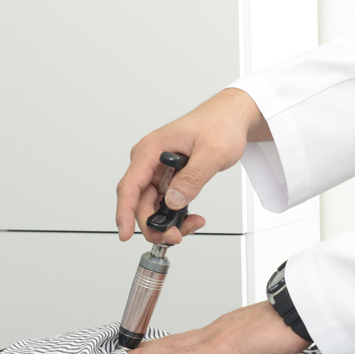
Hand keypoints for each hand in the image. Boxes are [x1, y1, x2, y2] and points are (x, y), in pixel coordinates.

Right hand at [117, 88, 271, 243]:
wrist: (230, 117)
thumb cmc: (220, 125)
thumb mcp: (212, 152)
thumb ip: (192, 178)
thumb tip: (173, 201)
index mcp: (151, 149)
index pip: (130, 186)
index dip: (124, 213)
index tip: (124, 234)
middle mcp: (149, 160)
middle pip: (139, 202)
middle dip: (155, 224)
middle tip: (177, 236)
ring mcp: (157, 169)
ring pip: (151, 206)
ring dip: (167, 222)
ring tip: (192, 224)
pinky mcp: (167, 176)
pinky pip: (163, 202)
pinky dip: (175, 214)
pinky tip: (190, 217)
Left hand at [128, 301, 308, 353]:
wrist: (297, 312)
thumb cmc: (286, 326)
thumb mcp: (261, 342)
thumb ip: (247, 350)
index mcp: (221, 331)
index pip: (184, 341)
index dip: (162, 347)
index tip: (145, 353)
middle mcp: (212, 331)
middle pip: (171, 343)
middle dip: (146, 352)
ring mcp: (214, 338)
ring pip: (171, 348)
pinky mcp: (221, 346)